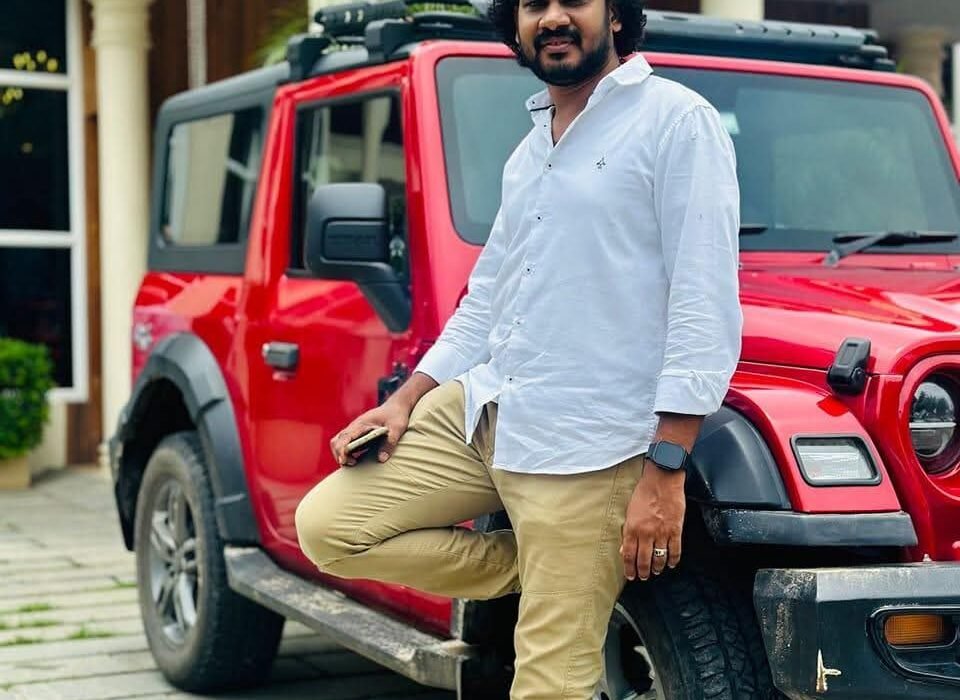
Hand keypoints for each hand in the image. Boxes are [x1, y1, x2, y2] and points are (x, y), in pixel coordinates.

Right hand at [329, 397, 411, 466]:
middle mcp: (355, 426)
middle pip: (337, 441)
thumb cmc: (396, 416)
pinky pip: (346, 443)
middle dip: (339, 454)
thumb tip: (381, 459)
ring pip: (339, 442)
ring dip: (341, 454)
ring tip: (353, 463)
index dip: (341, 449)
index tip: (344, 460)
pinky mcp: (358, 434)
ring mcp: (355, 429)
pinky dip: (346, 452)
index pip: (345, 436)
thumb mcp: (397, 428)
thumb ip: (390, 443)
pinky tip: (355, 460)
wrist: (396, 406)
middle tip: (351, 464)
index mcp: (362, 423)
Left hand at [620, 458, 685, 580]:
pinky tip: (671, 564)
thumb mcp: (630, 511)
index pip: (629, 555)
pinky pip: (675, 551)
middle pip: (643, 560)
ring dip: (657, 568)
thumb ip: (628, 531)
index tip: (630, 575)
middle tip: (643, 577)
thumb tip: (625, 548)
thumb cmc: (645, 492)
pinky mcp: (676, 530)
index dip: (629, 568)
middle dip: (642, 572)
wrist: (662, 480)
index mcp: (632, 528)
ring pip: (659, 558)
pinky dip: (673, 560)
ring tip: (656, 571)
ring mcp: (662, 533)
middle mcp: (646, 533)